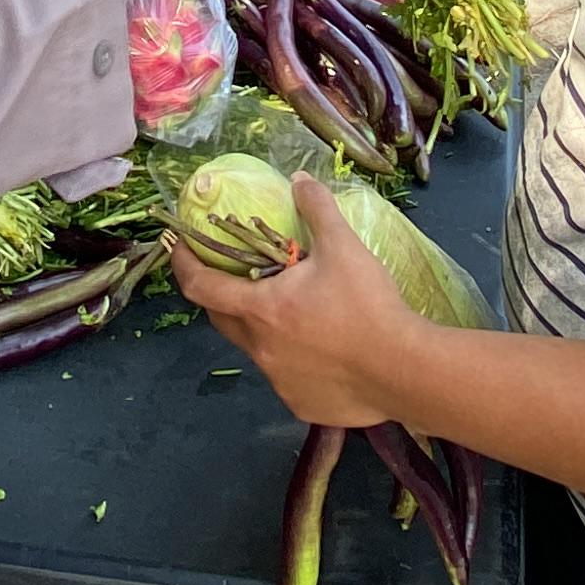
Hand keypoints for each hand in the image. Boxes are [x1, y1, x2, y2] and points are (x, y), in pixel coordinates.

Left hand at [173, 177, 422, 428]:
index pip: (201, 287)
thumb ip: (317, 209)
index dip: (183, 264)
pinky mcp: (301, 404)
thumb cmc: (367, 306)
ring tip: (294, 312)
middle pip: (221, 320)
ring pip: (257, 350)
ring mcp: (279, 382)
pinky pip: (287, 377)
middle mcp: (261, 349)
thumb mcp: (344, 247)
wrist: (404, 371)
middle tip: (236, 275)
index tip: (179, 247)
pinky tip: (322, 350)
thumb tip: (298, 179)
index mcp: (261, 310)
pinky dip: (293, 359)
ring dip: (262, 328)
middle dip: (219, 295)